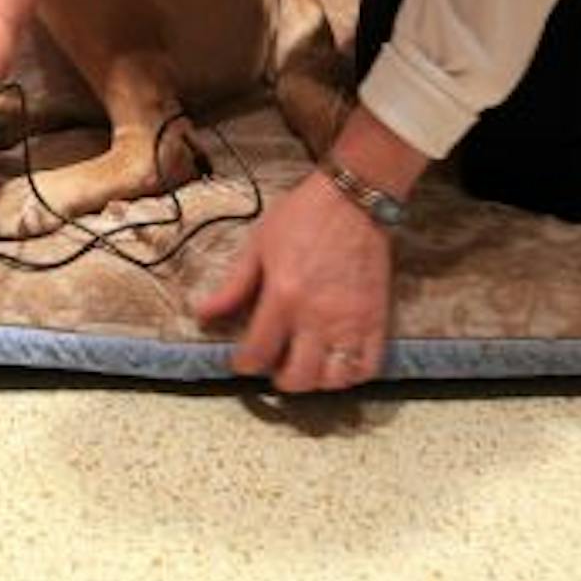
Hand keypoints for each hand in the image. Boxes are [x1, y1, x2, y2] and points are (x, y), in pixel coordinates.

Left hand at [193, 171, 394, 392]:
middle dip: (280, 380)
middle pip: (298, 378)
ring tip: (307, 365)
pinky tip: (338, 363)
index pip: (258, 354)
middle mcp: (317, 317)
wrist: (353, 198)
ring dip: (316, 381)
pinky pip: (368, 366)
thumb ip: (232, 286)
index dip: (244, 365)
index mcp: (283, 297)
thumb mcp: (258, 245)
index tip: (243, 361)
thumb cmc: (304, 216)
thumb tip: (203, 314)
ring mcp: (350, 321)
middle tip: (275, 366)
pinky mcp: (376, 319)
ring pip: (333, 380)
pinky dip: (352, 375)